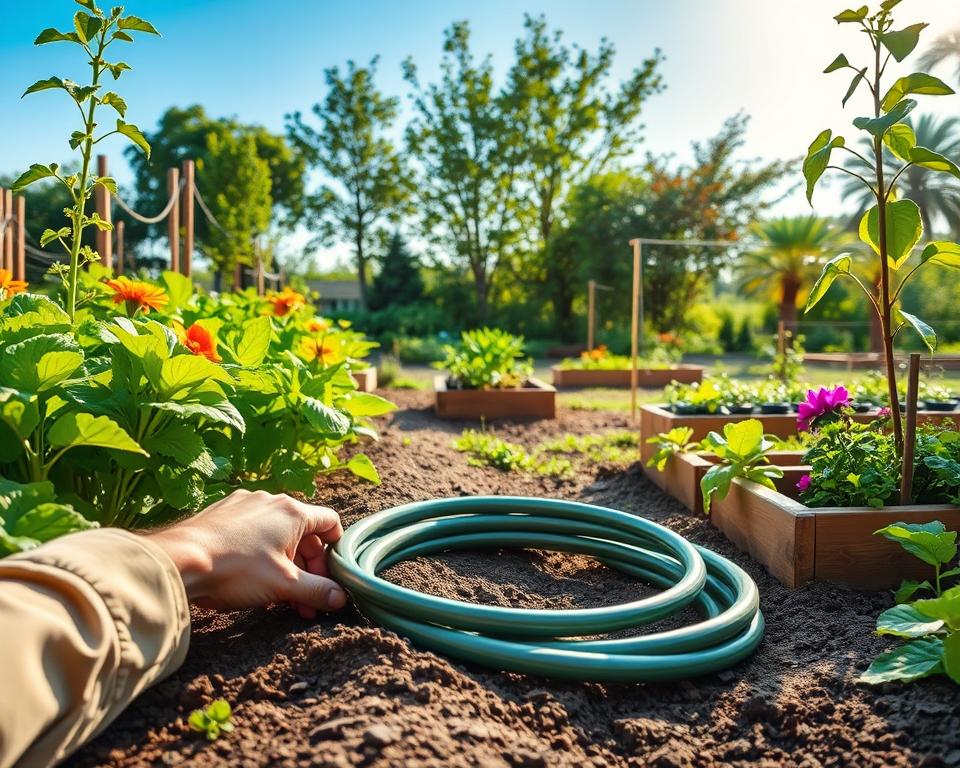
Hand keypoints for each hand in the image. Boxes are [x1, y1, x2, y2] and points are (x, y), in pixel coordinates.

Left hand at [144, 490, 346, 618]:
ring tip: (277, 597)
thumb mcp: (283, 585)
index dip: (335, 550)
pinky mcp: (221, 513)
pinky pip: (251, 532)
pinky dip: (260, 554)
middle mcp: (270, 501)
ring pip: (276, 534)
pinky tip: (250, 580)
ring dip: (284, 565)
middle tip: (304, 601)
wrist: (178, 561)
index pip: (330, 523)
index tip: (329, 576)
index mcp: (292, 512)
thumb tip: (341, 599)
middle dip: (308, 569)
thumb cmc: (235, 570)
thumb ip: (317, 591)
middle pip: (303, 533)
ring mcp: (243, 504)